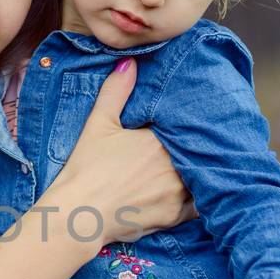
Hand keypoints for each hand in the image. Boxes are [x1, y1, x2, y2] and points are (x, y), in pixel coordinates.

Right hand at [59, 59, 195, 241]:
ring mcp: (177, 192)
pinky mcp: (174, 216)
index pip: (183, 127)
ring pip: (201, 177)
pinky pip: (198, 206)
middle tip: (189, 147)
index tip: (179, 127)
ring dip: (199, 172)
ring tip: (196, 167)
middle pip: (194, 151)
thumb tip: (130, 62)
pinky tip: (193, 193)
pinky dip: (198, 199)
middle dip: (193, 149)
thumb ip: (116, 91)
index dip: (182, 127)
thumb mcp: (98, 124)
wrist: (78, 214)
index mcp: (159, 139)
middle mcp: (174, 165)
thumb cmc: (86, 169)